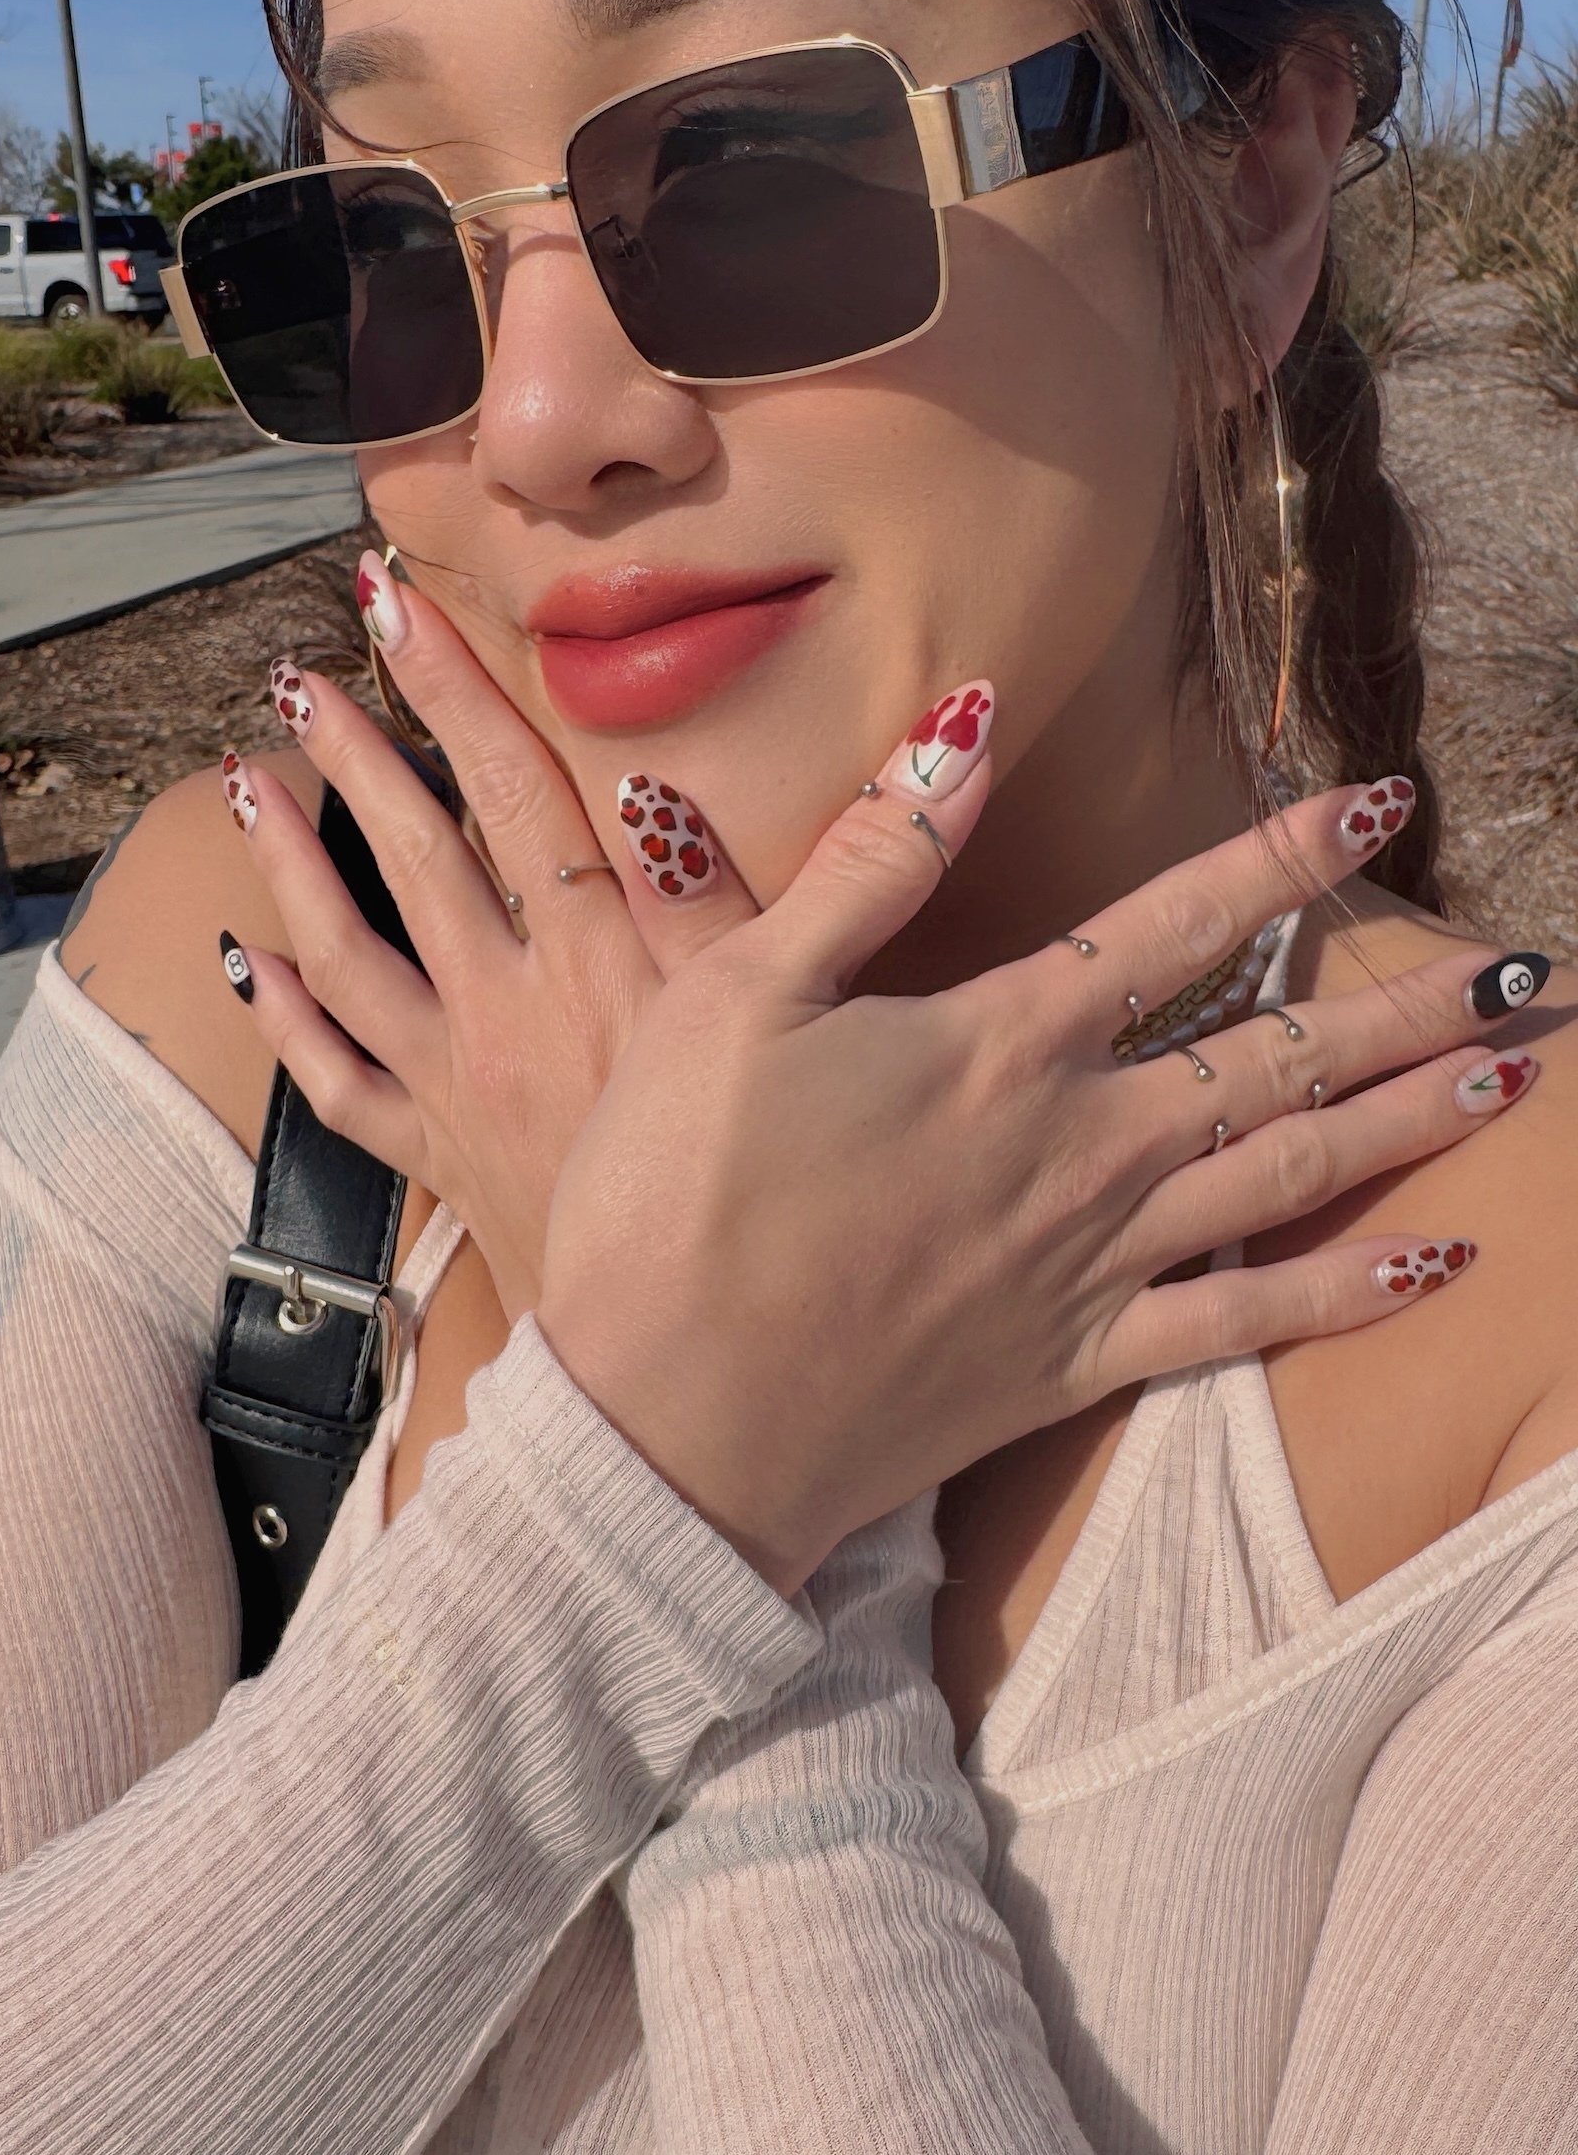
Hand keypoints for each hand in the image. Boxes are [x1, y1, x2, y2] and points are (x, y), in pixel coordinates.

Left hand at [220, 560, 762, 1315]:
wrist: (689, 1348)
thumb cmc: (757, 1178)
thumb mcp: (799, 1014)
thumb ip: (803, 878)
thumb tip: (761, 766)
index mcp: (605, 955)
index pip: (516, 788)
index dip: (456, 690)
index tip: (398, 610)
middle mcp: (515, 1004)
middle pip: (417, 852)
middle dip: (355, 753)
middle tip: (299, 676)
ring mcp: (463, 1081)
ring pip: (352, 952)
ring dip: (296, 862)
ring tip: (248, 783)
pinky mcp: (442, 1155)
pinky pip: (340, 1083)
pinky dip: (288, 1023)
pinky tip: (250, 963)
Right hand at [535, 774, 1538, 1591]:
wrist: (661, 1429)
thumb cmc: (670, 1202)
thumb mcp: (734, 996)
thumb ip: (867, 863)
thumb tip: (964, 725)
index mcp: (997, 1046)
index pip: (1173, 923)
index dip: (1281, 857)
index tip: (1378, 802)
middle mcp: (1075, 1147)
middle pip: (1276, 1055)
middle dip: (1406, 1005)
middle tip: (1522, 967)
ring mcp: (1088, 1265)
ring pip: (1286, 1174)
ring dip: (1409, 1122)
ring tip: (1508, 1073)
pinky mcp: (1073, 1366)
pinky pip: (1240, 1324)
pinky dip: (1340, 1296)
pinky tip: (1430, 1266)